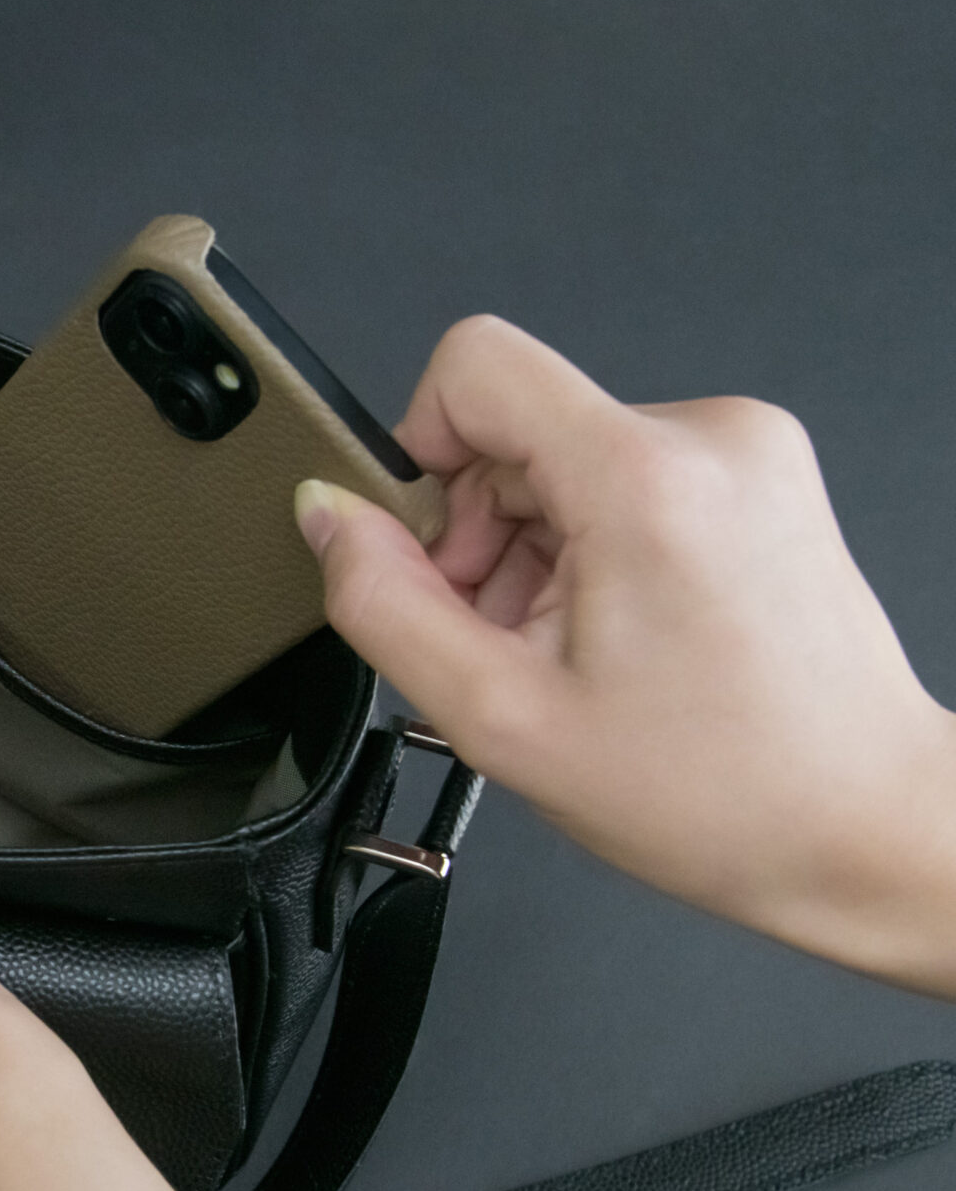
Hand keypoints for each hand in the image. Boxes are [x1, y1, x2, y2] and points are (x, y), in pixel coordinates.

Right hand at [301, 316, 955, 995]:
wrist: (862, 827)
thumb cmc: (718, 793)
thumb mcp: (502, 718)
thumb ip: (385, 605)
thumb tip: (327, 516)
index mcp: (645, 480)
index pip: (476, 364)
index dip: (420, 449)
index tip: (428, 545)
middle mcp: (710, 438)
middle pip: (518, 428)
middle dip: (478, 534)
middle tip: (502, 642)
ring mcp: (748, 454)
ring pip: (566, 462)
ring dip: (533, 553)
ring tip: (566, 654)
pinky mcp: (762, 480)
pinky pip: (626, 481)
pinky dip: (591, 552)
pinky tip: (613, 638)